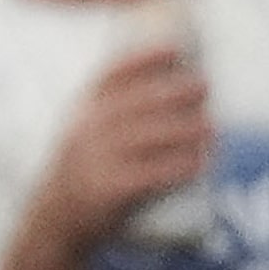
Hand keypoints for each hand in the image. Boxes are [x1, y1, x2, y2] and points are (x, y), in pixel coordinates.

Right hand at [22, 44, 212, 258]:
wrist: (56, 220)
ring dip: (185, 130)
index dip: (144, 58)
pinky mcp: (110, 190)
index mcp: (83, 109)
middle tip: (205, 86)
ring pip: (149, 137)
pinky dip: (179, 166)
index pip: (113, 74)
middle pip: (138, 103)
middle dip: (175, 92)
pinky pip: (152, 174)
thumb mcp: (87, 132)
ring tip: (212, 126)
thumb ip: (115, 111)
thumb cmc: (85, 171)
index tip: (175, 49)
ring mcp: (98, 159)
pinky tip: (200, 162)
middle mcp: (88, 129)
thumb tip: (170, 90)